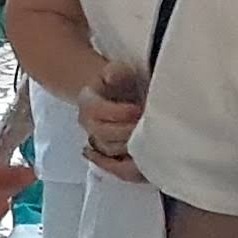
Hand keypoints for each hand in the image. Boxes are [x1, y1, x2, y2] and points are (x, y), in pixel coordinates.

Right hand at [78, 60, 149, 183]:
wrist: (114, 96)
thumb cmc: (119, 81)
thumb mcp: (117, 70)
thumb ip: (115, 72)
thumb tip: (113, 76)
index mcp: (88, 103)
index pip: (97, 111)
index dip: (117, 112)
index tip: (137, 109)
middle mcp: (88, 124)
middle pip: (103, 135)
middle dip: (126, 131)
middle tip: (146, 126)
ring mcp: (98, 141)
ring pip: (111, 150)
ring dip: (130, 146)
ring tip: (150, 138)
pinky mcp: (109, 155)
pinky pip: (116, 167)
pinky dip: (130, 166)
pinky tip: (145, 159)